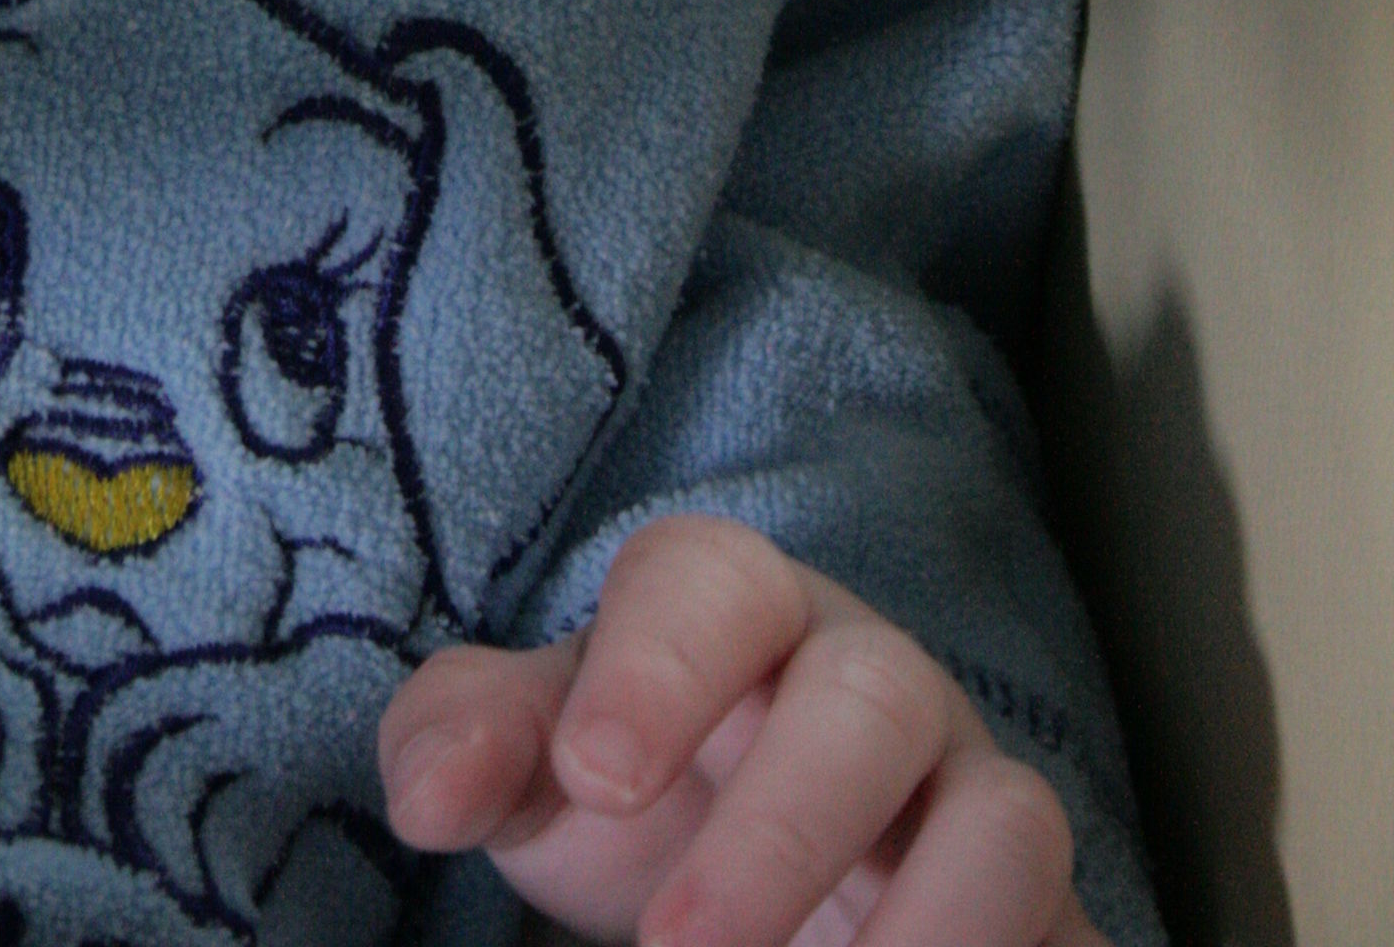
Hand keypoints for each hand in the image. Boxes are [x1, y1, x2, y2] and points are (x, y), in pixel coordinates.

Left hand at [378, 513, 1102, 946]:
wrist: (761, 890)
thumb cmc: (641, 801)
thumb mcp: (545, 767)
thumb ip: (471, 741)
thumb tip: (426, 795)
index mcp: (739, 615)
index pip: (712, 578)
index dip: (656, 666)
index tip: (593, 778)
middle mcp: (872, 679)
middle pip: (867, 694)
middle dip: (783, 824)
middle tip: (679, 946)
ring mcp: (972, 790)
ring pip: (1006, 815)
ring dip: (924, 925)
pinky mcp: (1039, 906)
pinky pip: (1062, 922)